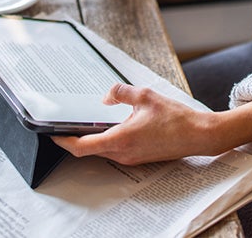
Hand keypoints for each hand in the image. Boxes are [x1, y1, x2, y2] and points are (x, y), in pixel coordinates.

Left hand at [52, 83, 251, 164]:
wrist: (199, 135)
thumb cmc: (176, 117)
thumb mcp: (146, 96)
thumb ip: (121, 93)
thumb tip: (106, 97)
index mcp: (120, 139)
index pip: (81, 147)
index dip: (63, 141)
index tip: (52, 133)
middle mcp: (123, 153)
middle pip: (89, 149)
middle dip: (75, 137)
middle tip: (66, 121)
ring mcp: (131, 158)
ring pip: (102, 150)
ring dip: (93, 138)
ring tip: (87, 120)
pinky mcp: (139, 157)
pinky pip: (115, 150)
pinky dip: (107, 139)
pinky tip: (111, 123)